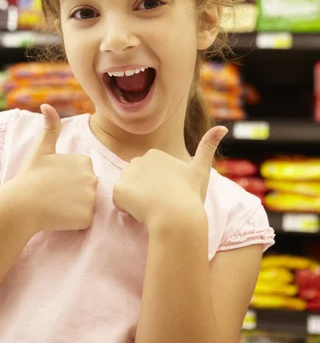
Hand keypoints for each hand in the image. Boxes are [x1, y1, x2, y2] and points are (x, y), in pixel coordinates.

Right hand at [11, 104, 97, 232]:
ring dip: (74, 208)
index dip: (69, 180)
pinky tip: (59, 216)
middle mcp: (92, 177)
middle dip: (74, 194)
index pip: (84, 175)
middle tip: (54, 194)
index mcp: (85, 161)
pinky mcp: (86, 217)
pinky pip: (85, 221)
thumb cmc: (30, 177)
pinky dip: (74, 222)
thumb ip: (51, 127)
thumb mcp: (41, 149)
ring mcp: (90, 198)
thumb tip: (46, 104)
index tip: (54, 181)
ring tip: (56, 205)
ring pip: (87, 206)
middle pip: (88, 190)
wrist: (19, 205)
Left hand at [112, 127, 227, 228]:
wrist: (178, 217)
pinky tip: (141, 212)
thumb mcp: (200, 170)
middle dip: (145, 192)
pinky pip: (119, 202)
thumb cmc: (190, 196)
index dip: (159, 187)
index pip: (149, 174)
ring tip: (152, 208)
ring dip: (135, 201)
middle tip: (161, 202)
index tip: (170, 193)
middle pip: (137, 181)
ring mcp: (127, 174)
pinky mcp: (118, 190)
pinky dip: (127, 209)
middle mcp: (138, 160)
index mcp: (155, 155)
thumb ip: (208, 147)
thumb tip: (223, 126)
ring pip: (127, 191)